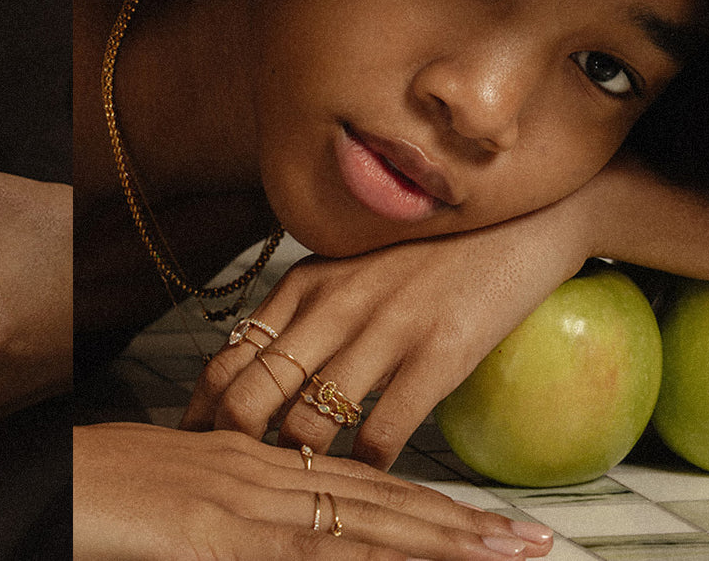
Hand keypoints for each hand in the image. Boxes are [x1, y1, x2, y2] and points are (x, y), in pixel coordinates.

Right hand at [74, 423, 551, 559]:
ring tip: (509, 552)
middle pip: (381, 497)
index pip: (359, 481)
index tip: (483, 520)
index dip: (426, 503)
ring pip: (367, 521)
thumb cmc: (92, 488)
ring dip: (444, 541)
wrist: (42, 481)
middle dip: (461, 525)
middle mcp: (262, 471)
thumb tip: (271, 528)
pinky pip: (316, 551)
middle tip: (532, 539)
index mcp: (250, 458)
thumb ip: (226, 502)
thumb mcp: (170, 491)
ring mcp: (247, 500)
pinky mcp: (224, 534)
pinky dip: (373, 557)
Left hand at [182, 197, 591, 469]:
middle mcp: (332, 305)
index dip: (201, 413)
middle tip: (233, 482)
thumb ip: (305, 313)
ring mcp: (383, 329)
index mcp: (304, 284)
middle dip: (231, 448)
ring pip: (309, 424)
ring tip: (299, 491)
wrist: (516, 218)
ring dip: (297, 469)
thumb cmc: (429, 250)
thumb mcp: (350, 267)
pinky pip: (380, 434)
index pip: (229, 359)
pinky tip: (365, 481)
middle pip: (252, 396)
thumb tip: (261, 371)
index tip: (192, 447)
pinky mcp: (437, 354)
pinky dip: (364, 471)